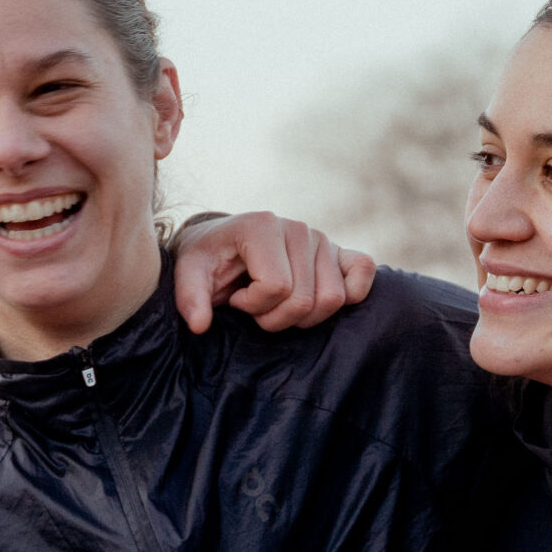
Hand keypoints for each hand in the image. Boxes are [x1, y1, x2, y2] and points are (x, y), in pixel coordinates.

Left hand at [171, 211, 377, 333]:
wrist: (223, 244)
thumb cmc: (207, 259)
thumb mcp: (188, 273)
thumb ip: (190, 297)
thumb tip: (200, 325)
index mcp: (262, 226)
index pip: (277, 287)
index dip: (253, 306)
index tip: (235, 299)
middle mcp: (297, 228)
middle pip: (305, 300)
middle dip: (275, 318)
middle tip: (255, 307)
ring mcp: (322, 239)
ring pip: (333, 299)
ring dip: (302, 317)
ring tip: (277, 304)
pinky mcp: (339, 251)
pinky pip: (363, 273)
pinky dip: (348, 295)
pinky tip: (315, 299)